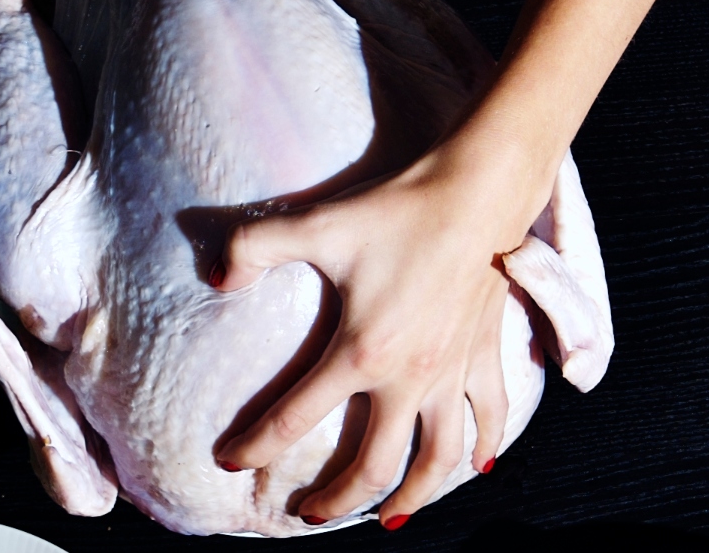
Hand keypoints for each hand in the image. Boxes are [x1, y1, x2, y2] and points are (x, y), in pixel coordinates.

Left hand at [211, 135, 552, 527]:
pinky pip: (491, 415)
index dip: (255, 446)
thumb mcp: (316, 224)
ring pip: (438, 460)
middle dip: (336, 500)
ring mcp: (452, 371)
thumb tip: (218, 278)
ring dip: (413, 496)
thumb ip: (255, 247)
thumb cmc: (396, 210)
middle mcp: (409, 378)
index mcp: (360, 353)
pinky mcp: (485, 354)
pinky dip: (486, 445)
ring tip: (389, 516)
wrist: (475, 192)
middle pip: (372, 465)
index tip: (230, 462)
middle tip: (308, 513)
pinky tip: (478, 463)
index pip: (294, 418)